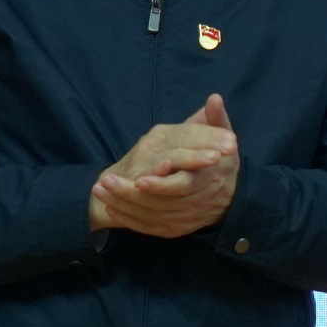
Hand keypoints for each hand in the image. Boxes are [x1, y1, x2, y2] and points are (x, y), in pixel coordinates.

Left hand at [89, 94, 239, 236]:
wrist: (227, 194)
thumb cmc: (221, 161)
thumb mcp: (224, 139)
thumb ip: (216, 120)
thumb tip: (214, 98)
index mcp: (207, 180)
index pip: (182, 185)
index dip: (160, 184)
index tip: (139, 178)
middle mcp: (195, 203)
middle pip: (159, 203)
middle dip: (130, 193)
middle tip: (105, 181)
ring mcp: (184, 218)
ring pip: (150, 215)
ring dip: (123, 204)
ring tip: (100, 189)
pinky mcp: (174, 228)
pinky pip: (148, 227)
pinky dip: (128, 219)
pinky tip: (110, 206)